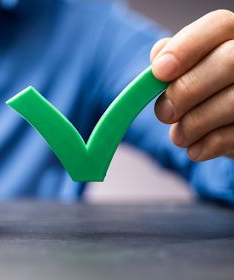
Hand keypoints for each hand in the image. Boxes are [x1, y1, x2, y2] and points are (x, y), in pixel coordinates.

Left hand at [151, 10, 233, 161]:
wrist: (225, 125)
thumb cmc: (203, 91)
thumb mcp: (188, 71)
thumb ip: (174, 60)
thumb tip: (160, 56)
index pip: (218, 25)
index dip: (186, 47)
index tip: (159, 72)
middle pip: (228, 61)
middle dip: (187, 90)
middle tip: (163, 113)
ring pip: (233, 101)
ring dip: (195, 123)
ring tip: (178, 136)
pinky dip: (208, 145)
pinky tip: (194, 149)